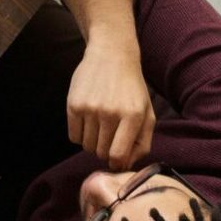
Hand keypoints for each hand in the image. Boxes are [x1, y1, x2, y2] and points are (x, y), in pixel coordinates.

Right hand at [68, 30, 154, 167]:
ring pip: (87, 145)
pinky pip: (73, 135)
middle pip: (101, 152)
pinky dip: (80, 135)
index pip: (118, 155)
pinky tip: (87, 123)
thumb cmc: (132, 88)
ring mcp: (90, 108)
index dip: (116, 163)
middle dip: (104, 151)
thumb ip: (142, 142)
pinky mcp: (73, 103)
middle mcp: (110, 113)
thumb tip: (125, 165)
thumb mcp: (147, 114)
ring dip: (92, 143)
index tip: (116, 160)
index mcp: (133, 117)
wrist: (111, 55)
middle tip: (108, 139)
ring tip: (98, 129)